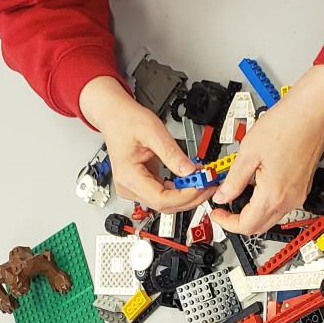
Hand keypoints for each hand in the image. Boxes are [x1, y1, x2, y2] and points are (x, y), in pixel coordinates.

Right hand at [79, 76, 211, 212]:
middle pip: (164, 205)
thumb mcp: (153, 131)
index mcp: (128, 177)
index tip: (201, 186)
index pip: (161, 199)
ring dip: (186, 194)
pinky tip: (191, 180)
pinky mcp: (141, 185)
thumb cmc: (126, 121)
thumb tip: (190, 171)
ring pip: (166, 202)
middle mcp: (129, 187)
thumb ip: (172, 154)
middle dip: (190, 197)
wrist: (115, 117)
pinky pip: (164, 194)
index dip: (185, 196)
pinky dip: (179, 189)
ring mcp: (134, 188)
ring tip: (202, 181)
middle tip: (208, 185)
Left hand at [211, 65, 323, 234]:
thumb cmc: (287, 124)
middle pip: (259, 227)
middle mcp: (289, 200)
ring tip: (237, 192)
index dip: (226, 223)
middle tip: (223, 207)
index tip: (216, 212)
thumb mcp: (248, 152)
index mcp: (274, 194)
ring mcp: (298, 195)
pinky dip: (264, 202)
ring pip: (270, 217)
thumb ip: (233, 180)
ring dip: (251, 212)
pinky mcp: (302, 187)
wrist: (314, 111)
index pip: (246, 225)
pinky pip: (280, 204)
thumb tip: (223, 196)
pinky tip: (256, 184)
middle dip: (238, 221)